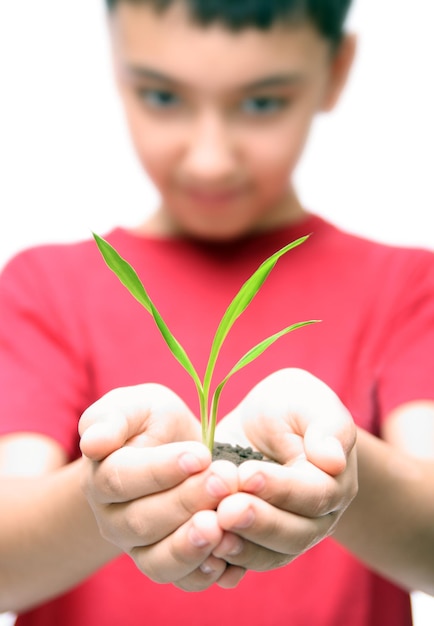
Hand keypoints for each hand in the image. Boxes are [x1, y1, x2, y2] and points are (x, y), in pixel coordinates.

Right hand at [79, 383, 243, 589]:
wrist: (180, 451)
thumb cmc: (154, 423)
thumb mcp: (136, 405)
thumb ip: (112, 417)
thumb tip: (93, 444)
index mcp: (101, 476)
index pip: (120, 479)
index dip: (160, 470)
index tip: (200, 454)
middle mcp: (114, 519)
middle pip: (141, 521)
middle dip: (186, 501)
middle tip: (224, 480)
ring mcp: (139, 547)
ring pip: (157, 561)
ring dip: (190, 545)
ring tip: (220, 525)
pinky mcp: (168, 564)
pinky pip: (182, 581)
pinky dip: (205, 573)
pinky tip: (228, 557)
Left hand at [212, 368, 357, 573]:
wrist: (262, 422)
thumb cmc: (289, 406)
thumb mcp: (310, 402)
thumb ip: (327, 427)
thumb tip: (334, 460)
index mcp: (333, 482)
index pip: (313, 494)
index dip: (280, 488)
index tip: (247, 474)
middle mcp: (315, 517)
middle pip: (293, 534)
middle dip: (258, 522)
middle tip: (226, 509)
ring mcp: (285, 535)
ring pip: (269, 555)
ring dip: (241, 547)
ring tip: (213, 533)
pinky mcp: (255, 542)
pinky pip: (244, 564)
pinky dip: (226, 563)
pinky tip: (204, 553)